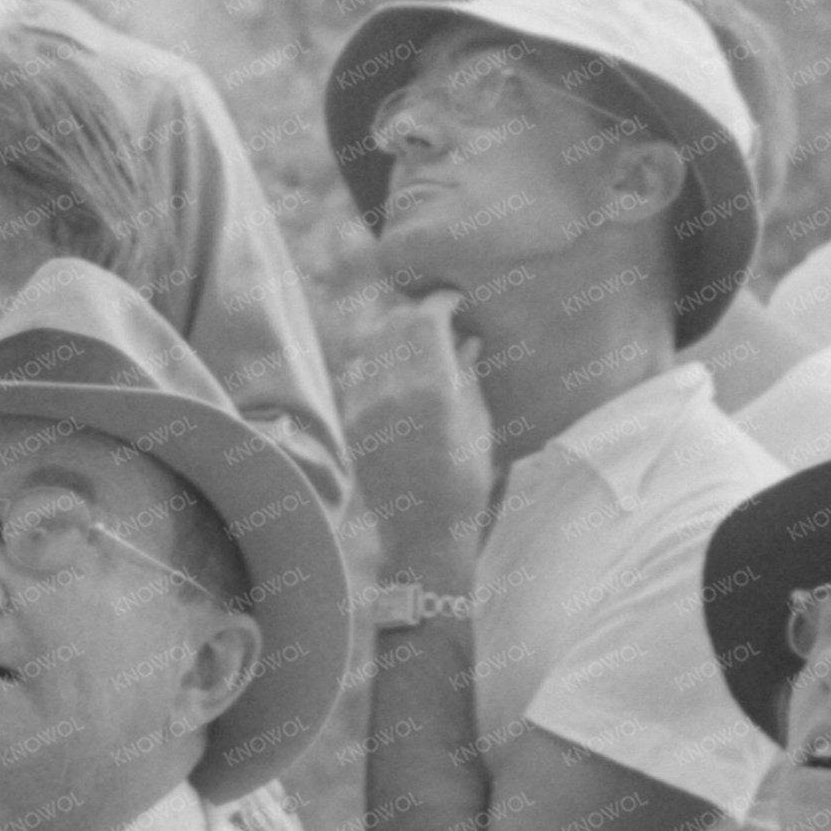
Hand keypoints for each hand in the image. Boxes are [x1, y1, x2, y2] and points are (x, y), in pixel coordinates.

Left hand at [348, 290, 491, 576]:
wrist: (423, 531)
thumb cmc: (466, 479)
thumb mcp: (478, 424)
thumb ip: (468, 375)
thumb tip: (467, 339)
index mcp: (431, 387)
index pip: (426, 319)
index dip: (441, 301)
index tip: (455, 300)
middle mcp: (392, 390)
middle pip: (396, 325)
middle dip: (418, 314)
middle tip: (438, 316)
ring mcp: (365, 405)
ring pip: (372, 344)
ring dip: (394, 332)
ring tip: (416, 339)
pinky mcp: (351, 421)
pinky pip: (358, 371)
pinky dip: (376, 359)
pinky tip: (394, 366)